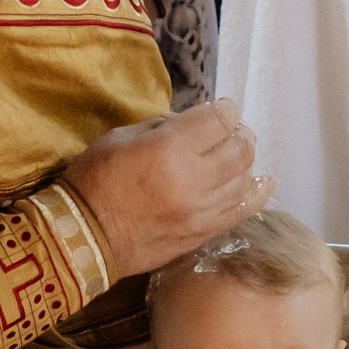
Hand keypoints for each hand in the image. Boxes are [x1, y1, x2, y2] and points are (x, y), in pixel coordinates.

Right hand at [61, 99, 270, 276]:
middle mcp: (193, 179)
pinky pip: (241, 211)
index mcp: (169, 148)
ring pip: (245, 179)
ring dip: (245, 161)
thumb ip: (162, 126)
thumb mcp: (120, 137)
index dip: (227, 110)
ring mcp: (202, 210)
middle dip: (240, 133)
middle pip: (241, 148)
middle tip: (230, 132)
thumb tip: (192, 124)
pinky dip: (256, 194)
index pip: (220, 119)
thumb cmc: (94, 180)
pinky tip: (264, 182)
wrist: (84, 238)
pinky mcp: (203, 232)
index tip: (222, 110)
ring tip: (236, 155)